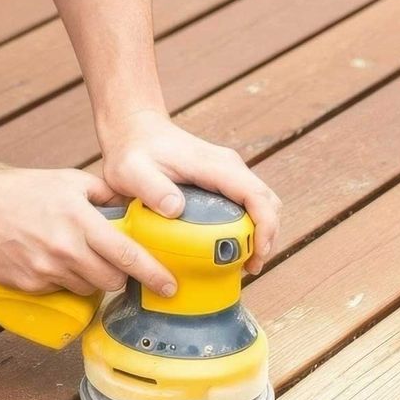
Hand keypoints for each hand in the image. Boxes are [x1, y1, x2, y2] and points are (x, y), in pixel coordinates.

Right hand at [0, 162, 176, 298]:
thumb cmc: (20, 190)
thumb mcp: (68, 180)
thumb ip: (104, 193)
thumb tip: (135, 203)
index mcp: (80, 221)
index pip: (127, 255)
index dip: (153, 274)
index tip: (170, 286)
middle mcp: (65, 249)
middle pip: (112, 280)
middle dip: (121, 276)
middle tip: (118, 265)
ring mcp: (46, 270)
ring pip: (88, 289)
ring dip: (92, 279)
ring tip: (77, 257)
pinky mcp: (29, 285)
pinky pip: (60, 291)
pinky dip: (64, 281)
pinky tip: (52, 261)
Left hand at [97, 109, 282, 274]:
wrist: (134, 132)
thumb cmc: (133, 152)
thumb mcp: (132, 171)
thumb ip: (152, 189)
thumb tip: (176, 209)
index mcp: (215, 165)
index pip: (255, 194)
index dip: (265, 226)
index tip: (258, 253)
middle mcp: (229, 167)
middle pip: (267, 202)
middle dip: (267, 236)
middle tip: (251, 267)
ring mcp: (228, 174)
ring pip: (261, 205)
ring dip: (259, 234)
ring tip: (244, 263)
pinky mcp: (223, 182)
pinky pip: (247, 206)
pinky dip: (247, 228)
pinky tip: (230, 248)